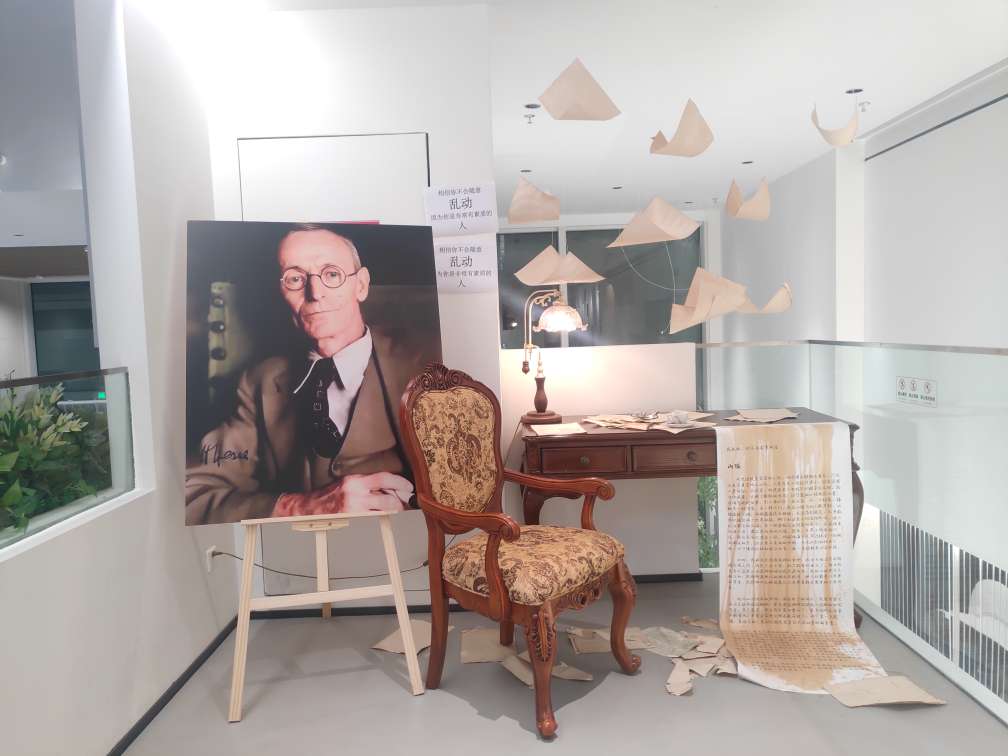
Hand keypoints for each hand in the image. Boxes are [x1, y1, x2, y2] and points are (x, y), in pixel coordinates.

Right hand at [272, 472, 413, 516]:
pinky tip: (383, 517)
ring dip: (392, 511)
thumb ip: (366, 485)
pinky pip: (372, 519)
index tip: (408, 486)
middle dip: (399, 501)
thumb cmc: (328, 496)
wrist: (307, 508)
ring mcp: (353, 507)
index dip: (399, 482)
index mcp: (355, 480)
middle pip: (387, 496)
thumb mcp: (347, 483)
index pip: (383, 478)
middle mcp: (355, 492)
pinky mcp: (350, 519)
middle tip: (406, 502)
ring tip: (396, 510)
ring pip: (382, 510)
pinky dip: (380, 518)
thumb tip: (387, 489)